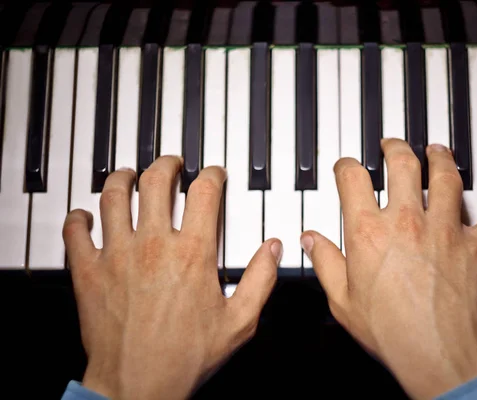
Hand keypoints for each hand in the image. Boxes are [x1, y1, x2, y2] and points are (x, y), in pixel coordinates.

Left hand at [62, 157, 281, 399]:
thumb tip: (272, 249)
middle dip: (166, 165)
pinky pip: (75, 232)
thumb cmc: (186, 356)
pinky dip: (77, 218)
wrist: (138, 385)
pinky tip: (84, 215)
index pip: (204, 192)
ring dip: (122, 179)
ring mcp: (117, 255)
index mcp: (192, 253)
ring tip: (128, 174)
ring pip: (113, 196)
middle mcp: (153, 245)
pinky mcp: (89, 272)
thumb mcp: (239, 321)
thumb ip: (260, 279)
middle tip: (171, 164)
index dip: (212, 175)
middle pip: (156, 181)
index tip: (213, 175)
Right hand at [301, 139, 476, 398]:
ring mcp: (445, 230)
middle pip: (403, 165)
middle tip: (392, 144)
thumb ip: (325, 262)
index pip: (353, 180)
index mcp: (369, 232)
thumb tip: (310, 240)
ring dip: (442, 159)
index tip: (346, 167)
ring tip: (438, 151)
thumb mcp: (342, 299)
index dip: (346, 167)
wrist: (437, 353)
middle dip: (396, 148)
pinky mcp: (476, 247)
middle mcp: (407, 222)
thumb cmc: (391, 331)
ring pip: (447, 178)